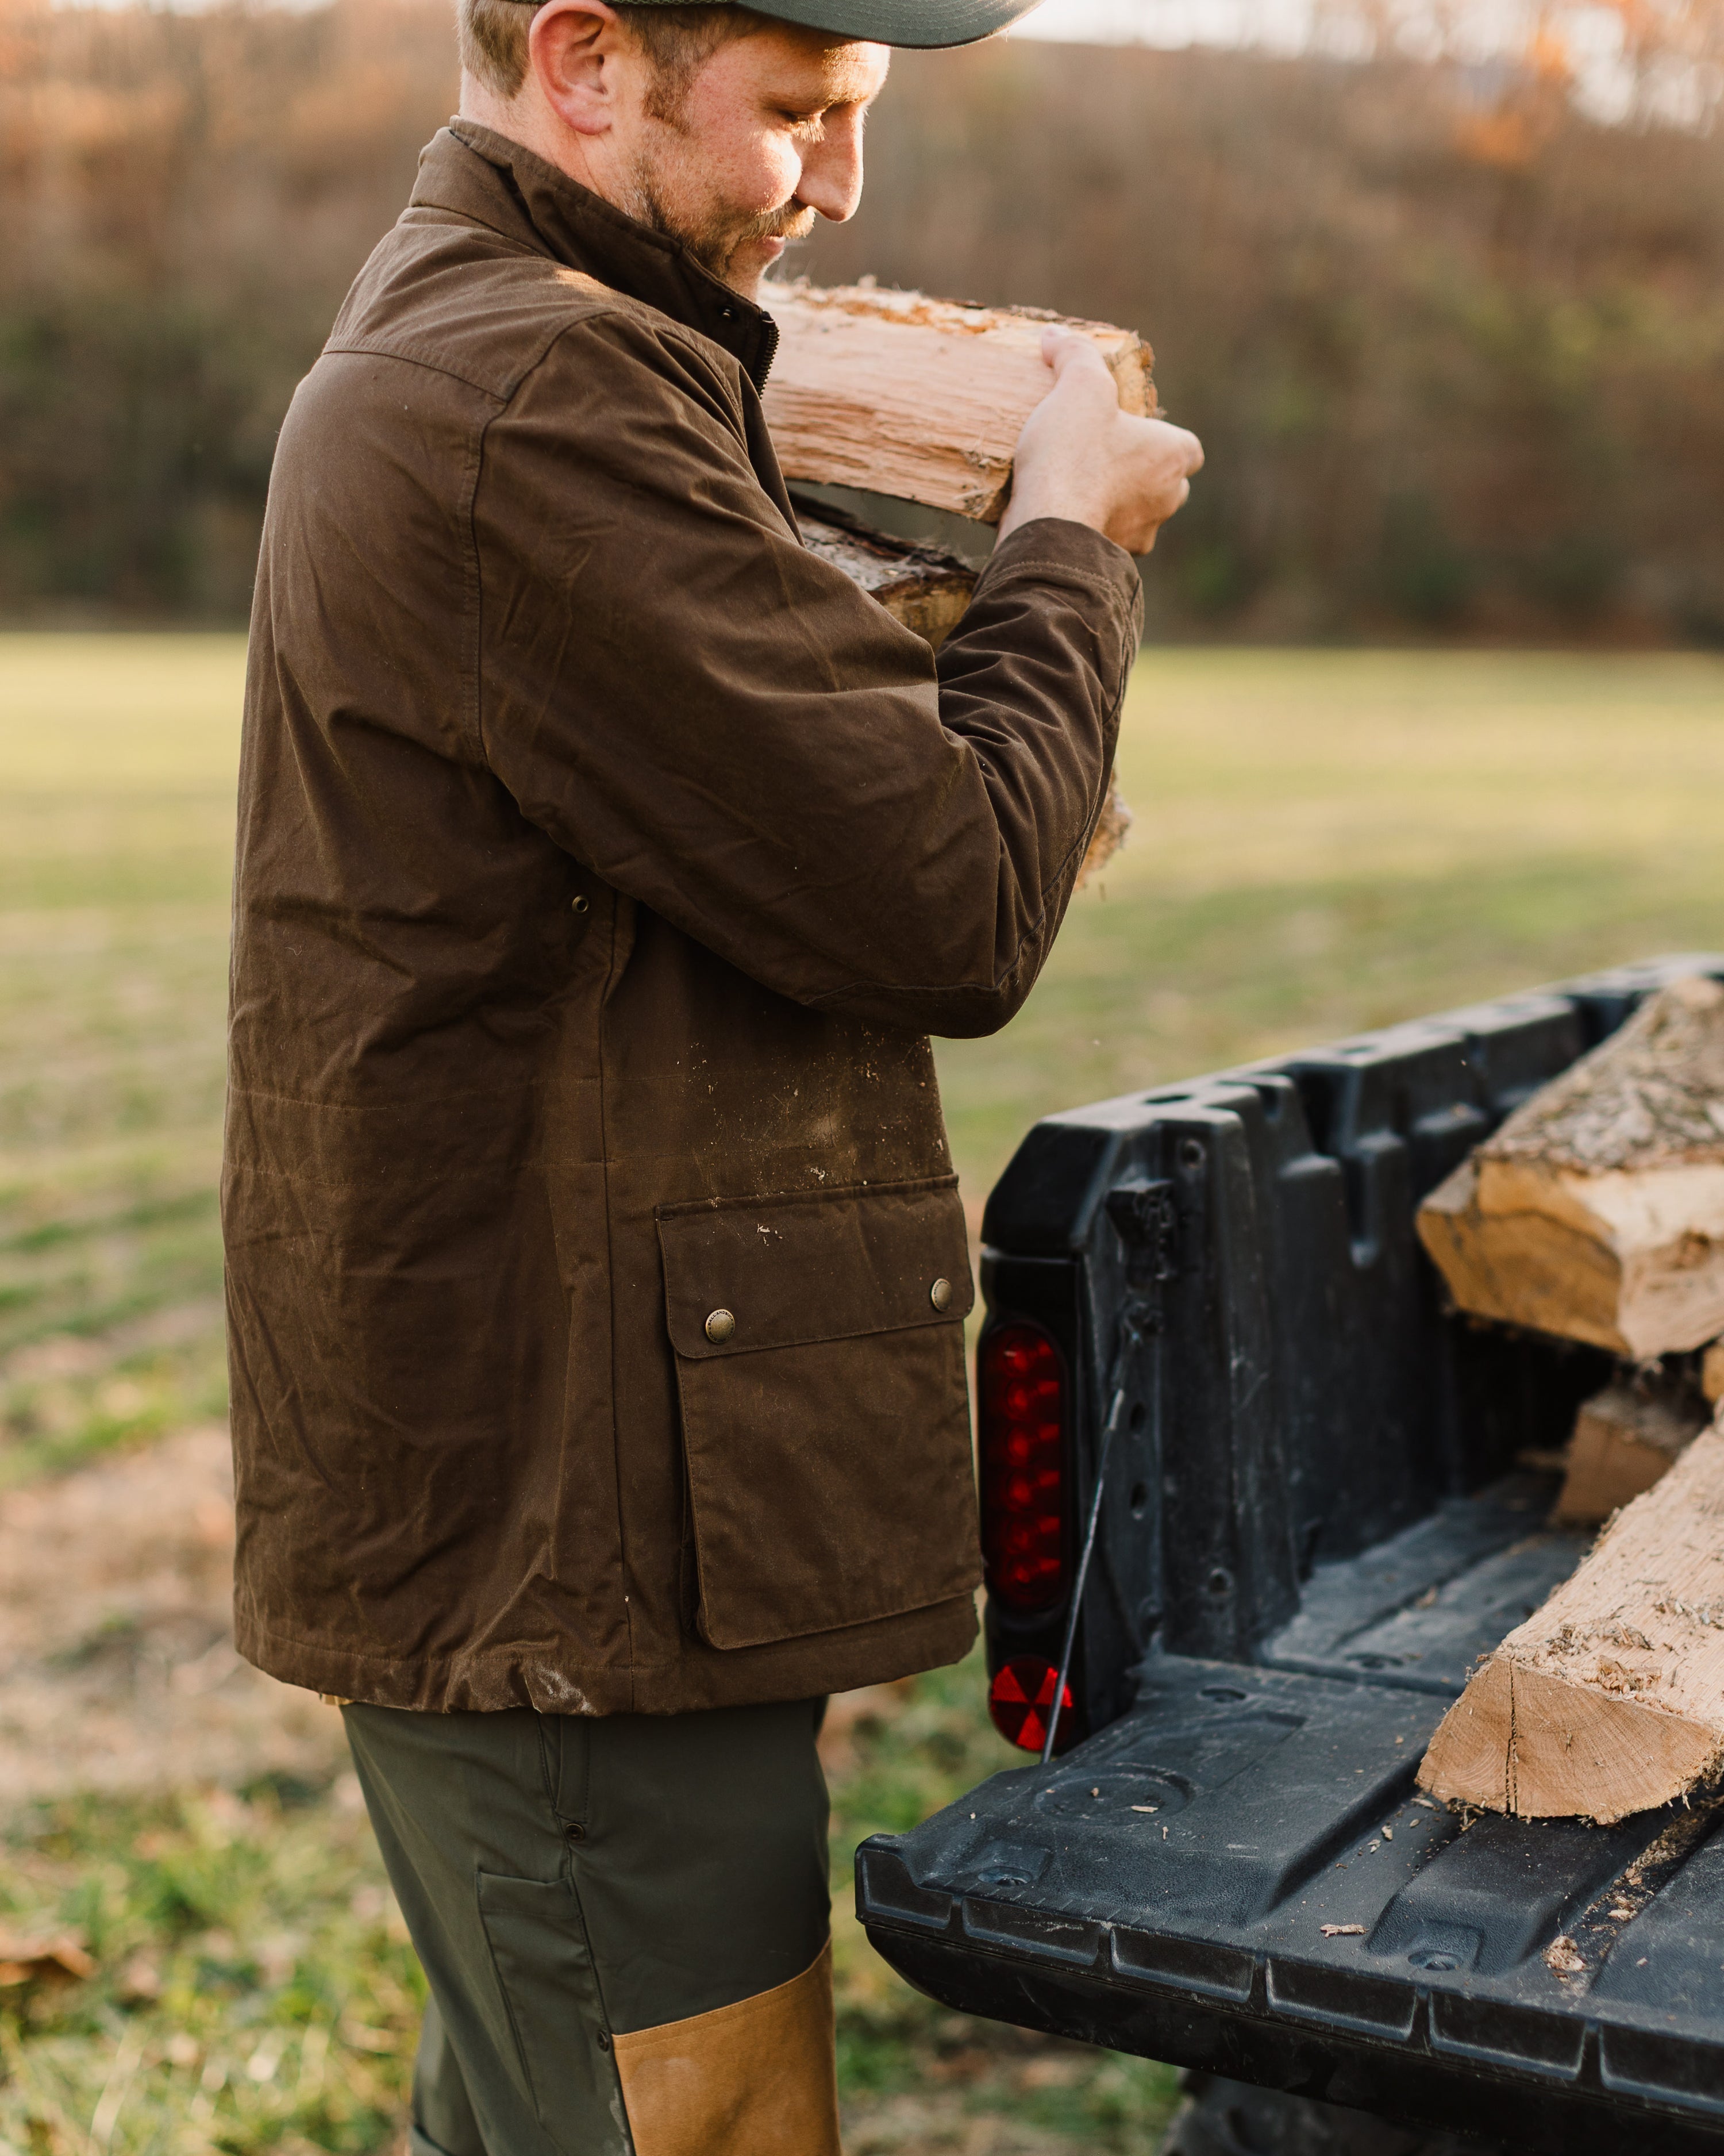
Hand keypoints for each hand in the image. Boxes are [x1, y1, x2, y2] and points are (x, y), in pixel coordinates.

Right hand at [999, 329, 1203, 554]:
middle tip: (1102, 457)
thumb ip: (1074, 356)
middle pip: (1166, 483)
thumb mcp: (1077, 386)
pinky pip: (1106, 539)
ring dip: (1117, 502)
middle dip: (1141, 473)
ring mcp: (1142, 536)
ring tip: (1077, 486)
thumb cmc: (1075, 455)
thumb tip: (1055, 337)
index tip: (1131, 431)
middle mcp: (1168, 500)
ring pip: (1138, 515)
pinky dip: (1092, 527)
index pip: (1187, 447)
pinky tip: (1063, 514)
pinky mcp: (1109, 560)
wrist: (1048, 527)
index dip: (1162, 439)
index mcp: (1174, 455)